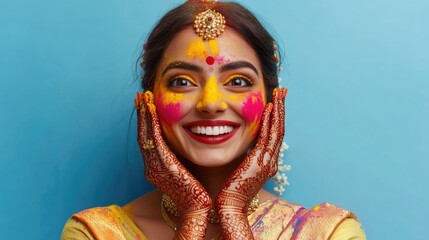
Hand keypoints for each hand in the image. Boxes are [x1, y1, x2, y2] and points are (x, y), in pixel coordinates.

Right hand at [135, 91, 210, 239]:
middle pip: (143, 134)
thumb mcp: (185, 169)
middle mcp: (151, 166)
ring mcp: (154, 167)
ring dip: (145, 115)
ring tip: (144, 97)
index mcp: (156, 167)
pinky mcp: (163, 166)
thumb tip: (187, 137)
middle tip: (141, 95)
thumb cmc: (198, 190)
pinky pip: (155, 140)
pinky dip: (152, 124)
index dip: (146, 121)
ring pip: (146, 135)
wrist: (198, 209)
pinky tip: (153, 110)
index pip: (149, 139)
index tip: (147, 104)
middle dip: (142, 114)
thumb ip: (181, 156)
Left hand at [215, 88, 286, 238]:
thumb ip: (243, 154)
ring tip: (279, 93)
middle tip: (282, 91)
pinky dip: (269, 122)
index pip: (274, 134)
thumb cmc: (228, 189)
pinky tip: (269, 109)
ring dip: (278, 110)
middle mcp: (271, 161)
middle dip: (281, 109)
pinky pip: (267, 138)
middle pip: (280, 129)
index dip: (276, 116)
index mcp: (266, 162)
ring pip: (277, 131)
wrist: (228, 207)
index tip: (274, 101)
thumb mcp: (239, 168)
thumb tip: (237, 140)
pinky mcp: (260, 163)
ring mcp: (268, 162)